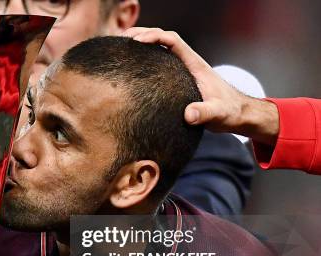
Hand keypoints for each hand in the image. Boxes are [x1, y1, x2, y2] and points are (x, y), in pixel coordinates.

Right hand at [122, 27, 278, 145]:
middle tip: (123, 38)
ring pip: (162, 50)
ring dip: (144, 44)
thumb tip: (188, 114)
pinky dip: (147, 59)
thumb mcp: (218, 115)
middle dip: (144, 34)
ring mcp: (185, 71)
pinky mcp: (181, 81)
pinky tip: (134, 67)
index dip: (154, 36)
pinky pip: (161, 63)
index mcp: (195, 65)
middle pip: (164, 39)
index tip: (137, 41)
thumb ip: (205, 113)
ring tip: (123, 48)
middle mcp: (189, 64)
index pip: (173, 41)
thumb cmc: (230, 113)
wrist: (239, 114)